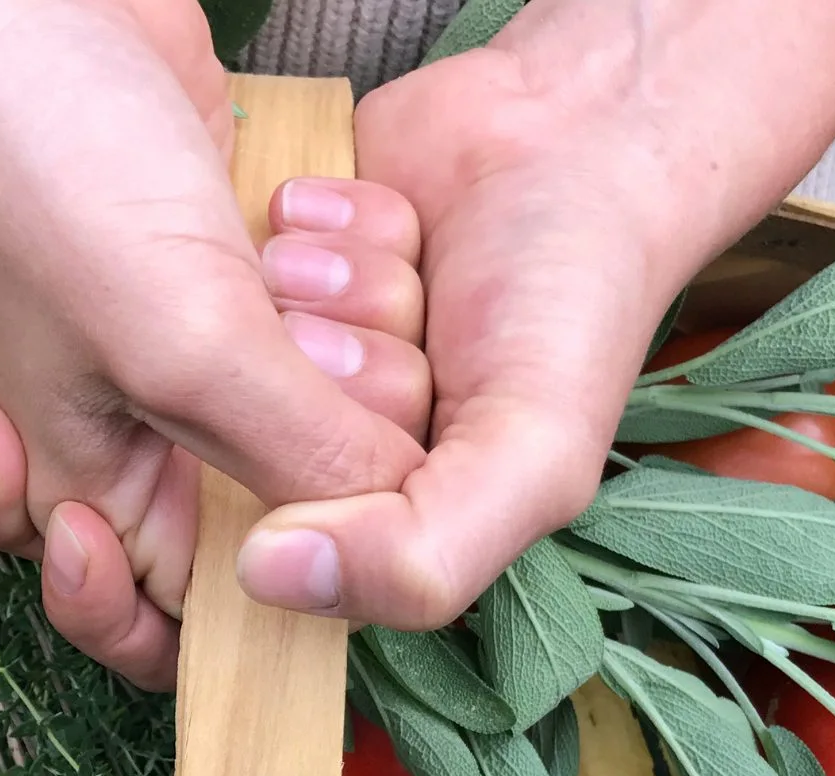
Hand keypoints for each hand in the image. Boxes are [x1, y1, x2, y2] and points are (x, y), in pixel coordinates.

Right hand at [0, 0, 425, 681]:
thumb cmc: (42, 162)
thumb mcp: (174, 334)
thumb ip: (284, 448)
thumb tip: (387, 528)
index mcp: (87, 475)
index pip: (154, 626)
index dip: (206, 632)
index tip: (252, 557)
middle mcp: (130, 428)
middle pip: (246, 529)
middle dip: (297, 472)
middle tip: (288, 375)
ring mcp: (176, 348)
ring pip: (290, 427)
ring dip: (321, 373)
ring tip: (285, 298)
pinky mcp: (220, 272)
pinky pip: (302, 331)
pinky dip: (324, 301)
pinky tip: (299, 248)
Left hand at [237, 0, 834, 627]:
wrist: (591, 134)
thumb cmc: (574, 304)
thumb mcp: (534, 459)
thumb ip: (424, 555)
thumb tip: (265, 581)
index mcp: (383, 508)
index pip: (288, 524)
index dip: (329, 458)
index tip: (402, 402)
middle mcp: (331, 430)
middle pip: (255, 413)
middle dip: (338, 358)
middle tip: (417, 325)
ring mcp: (303, 333)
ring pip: (243, 319)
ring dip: (331, 277)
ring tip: (411, 259)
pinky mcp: (285, 246)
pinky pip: (245, 239)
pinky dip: (320, 216)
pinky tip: (385, 212)